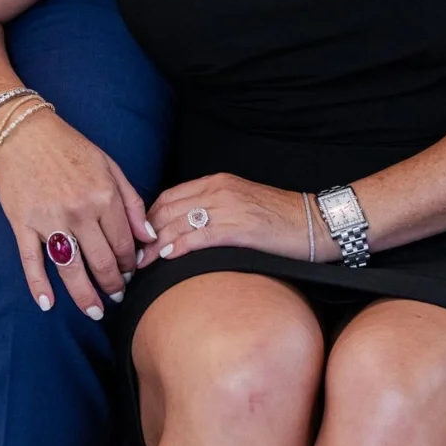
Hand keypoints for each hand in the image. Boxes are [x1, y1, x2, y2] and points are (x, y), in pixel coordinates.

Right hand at [0, 111, 153, 318]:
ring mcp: (50, 220)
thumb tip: (148, 237)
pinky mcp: (22, 224)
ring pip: (71, 270)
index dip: (130, 265)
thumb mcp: (109, 166)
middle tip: (116, 298)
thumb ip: (132, 202)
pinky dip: (39, 286)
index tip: (130, 276)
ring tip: (94, 312)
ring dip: (84, 297)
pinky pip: (32, 261)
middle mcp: (80, 212)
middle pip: (102, 263)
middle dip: (113, 286)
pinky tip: (47, 304)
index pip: (124, 244)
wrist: (24, 131)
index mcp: (104, 196)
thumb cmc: (70, 147)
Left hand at [147, 174, 330, 263]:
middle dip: (144, 233)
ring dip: (155, 244)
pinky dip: (178, 247)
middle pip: (167, 209)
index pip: (170, 196)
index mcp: (217, 182)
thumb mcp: (240, 205)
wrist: (314, 223)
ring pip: (178, 222)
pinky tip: (166, 258)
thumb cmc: (278, 220)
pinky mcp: (239, 228)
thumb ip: (213, 210)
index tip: (136, 238)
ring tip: (141, 263)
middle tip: (131, 255)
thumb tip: (183, 231)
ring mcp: (229, 207)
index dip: (147, 217)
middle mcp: (219, 190)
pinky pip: (199, 236)